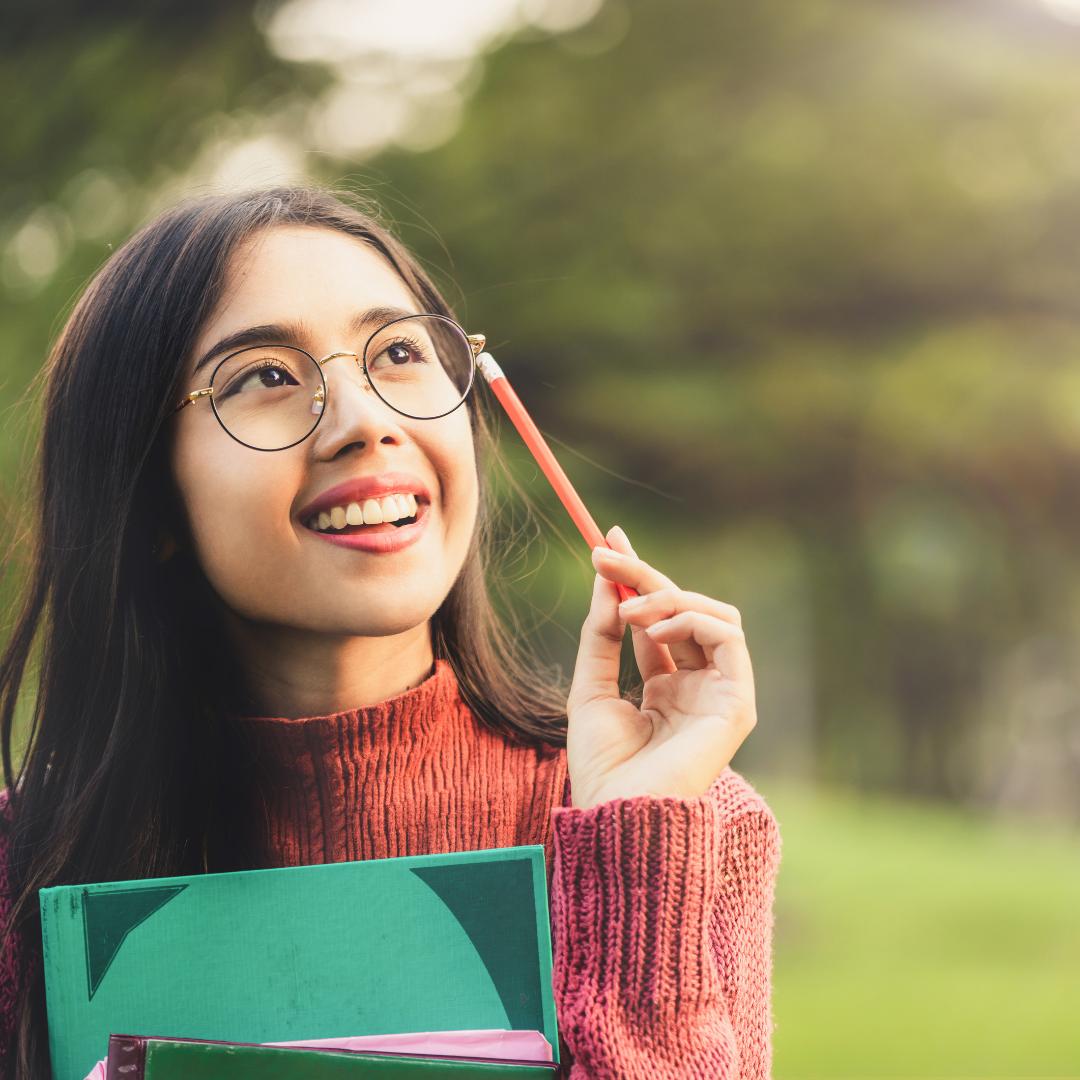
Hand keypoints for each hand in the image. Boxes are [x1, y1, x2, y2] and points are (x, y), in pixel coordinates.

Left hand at [565, 525, 756, 810]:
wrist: (617, 812)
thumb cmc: (602, 765)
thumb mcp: (590, 686)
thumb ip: (600, 634)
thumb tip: (606, 577)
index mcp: (667, 688)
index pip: (660, 618)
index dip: (638, 577)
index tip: (607, 542)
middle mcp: (698, 687)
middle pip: (685, 609)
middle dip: (646, 574)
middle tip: (606, 552)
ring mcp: (720, 694)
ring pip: (715, 615)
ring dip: (669, 597)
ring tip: (629, 609)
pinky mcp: (739, 704)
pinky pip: (730, 639)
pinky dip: (693, 619)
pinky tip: (655, 627)